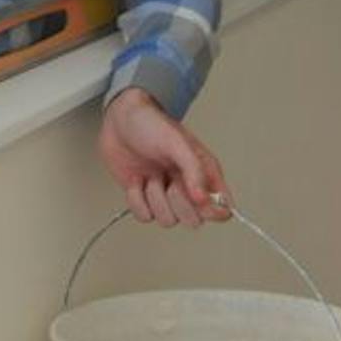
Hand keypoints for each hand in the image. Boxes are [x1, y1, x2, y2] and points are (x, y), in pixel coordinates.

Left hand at [98, 87, 230, 226]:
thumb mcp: (177, 143)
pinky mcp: (143, 198)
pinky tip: (137, 180)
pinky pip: (144, 216)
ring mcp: (165, 194)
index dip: (213, 210)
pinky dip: (136, 200)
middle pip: (194, 220)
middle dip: (178, 203)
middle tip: (169, 181)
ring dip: (154, 198)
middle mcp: (187, 187)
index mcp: (204, 173)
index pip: (222, 207)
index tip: (197, 199)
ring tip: (151, 175)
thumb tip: (204, 199)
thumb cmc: (150, 124)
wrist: (118, 119)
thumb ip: (194, 171)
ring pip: (168, 221)